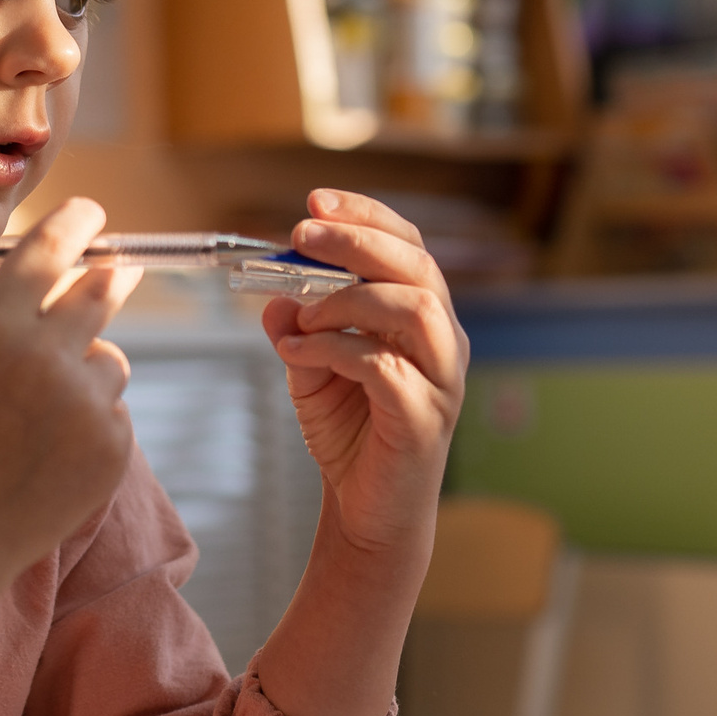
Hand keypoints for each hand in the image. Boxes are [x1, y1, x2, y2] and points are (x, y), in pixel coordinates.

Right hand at [0, 197, 140, 583]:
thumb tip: (29, 264)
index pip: (51, 248)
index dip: (77, 222)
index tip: (91, 214)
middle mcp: (44, 359)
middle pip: (101, 289)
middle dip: (106, 275)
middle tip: (112, 270)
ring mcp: (84, 408)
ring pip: (109, 358)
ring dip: (85, 369)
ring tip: (35, 413)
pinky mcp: (110, 450)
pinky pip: (113, 410)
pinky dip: (89, 422)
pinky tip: (44, 454)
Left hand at [263, 190, 467, 565]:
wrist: (366, 513)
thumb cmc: (350, 435)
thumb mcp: (310, 370)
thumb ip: (298, 328)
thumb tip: (274, 295)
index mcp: (423, 318)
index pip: (408, 246)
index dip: (366, 216)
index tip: (315, 202)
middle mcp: (443, 342)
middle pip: (418, 266)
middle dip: (357, 241)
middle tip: (302, 235)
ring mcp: (440, 380)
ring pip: (416, 308)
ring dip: (349, 298)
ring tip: (303, 313)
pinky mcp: (423, 419)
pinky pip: (386, 367)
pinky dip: (335, 349)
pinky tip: (298, 352)